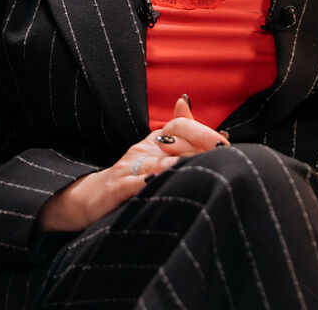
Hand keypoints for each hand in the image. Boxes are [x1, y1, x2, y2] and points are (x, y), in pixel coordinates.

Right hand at [36, 95, 228, 232]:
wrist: (93, 197)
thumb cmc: (133, 176)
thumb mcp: (157, 153)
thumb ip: (182, 135)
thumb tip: (207, 119)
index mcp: (155, 141)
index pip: (179, 126)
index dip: (202, 131)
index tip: (224, 143)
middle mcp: (143, 150)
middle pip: (172, 140)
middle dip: (197, 147)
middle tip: (220, 155)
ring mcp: (128, 168)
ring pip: (154, 162)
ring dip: (174, 164)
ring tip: (192, 165)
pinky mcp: (115, 189)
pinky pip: (129, 184)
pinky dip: (142, 184)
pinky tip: (155, 184)